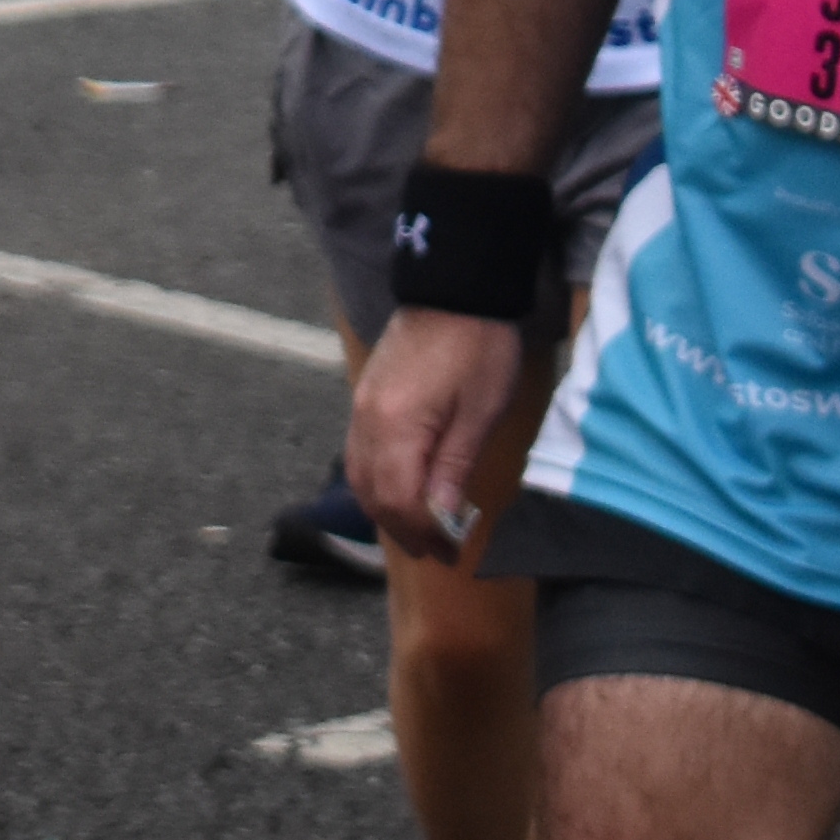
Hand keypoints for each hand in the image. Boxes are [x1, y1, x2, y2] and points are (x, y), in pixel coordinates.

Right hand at [346, 307, 521, 560]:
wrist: (456, 289)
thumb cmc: (478, 348)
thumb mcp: (479, 412)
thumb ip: (453, 467)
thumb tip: (441, 517)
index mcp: (396, 425)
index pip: (400, 501)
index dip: (426, 533)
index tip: (453, 551)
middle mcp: (367, 419)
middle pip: (373, 494)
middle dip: (404, 529)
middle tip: (439, 551)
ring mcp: (361, 407)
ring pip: (359, 476)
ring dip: (387, 510)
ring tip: (420, 531)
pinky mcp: (365, 397)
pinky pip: (360, 454)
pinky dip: (377, 483)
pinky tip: (402, 491)